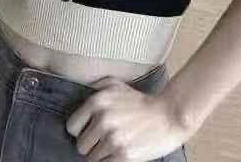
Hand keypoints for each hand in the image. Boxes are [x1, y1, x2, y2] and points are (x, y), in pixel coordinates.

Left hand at [65, 76, 190, 161]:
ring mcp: (113, 138)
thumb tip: (81, 92)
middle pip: (81, 146)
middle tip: (106, 139)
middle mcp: (102, 119)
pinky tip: (121, 152)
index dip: (81, 131)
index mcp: (97, 101)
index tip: (92, 130)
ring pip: (92, 159)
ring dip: (102, 155)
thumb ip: (96, 87)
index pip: (71, 127)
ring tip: (116, 145)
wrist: (169, 115)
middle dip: (92, 145)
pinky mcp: (124, 155)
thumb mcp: (116, 85)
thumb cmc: (140, 101)